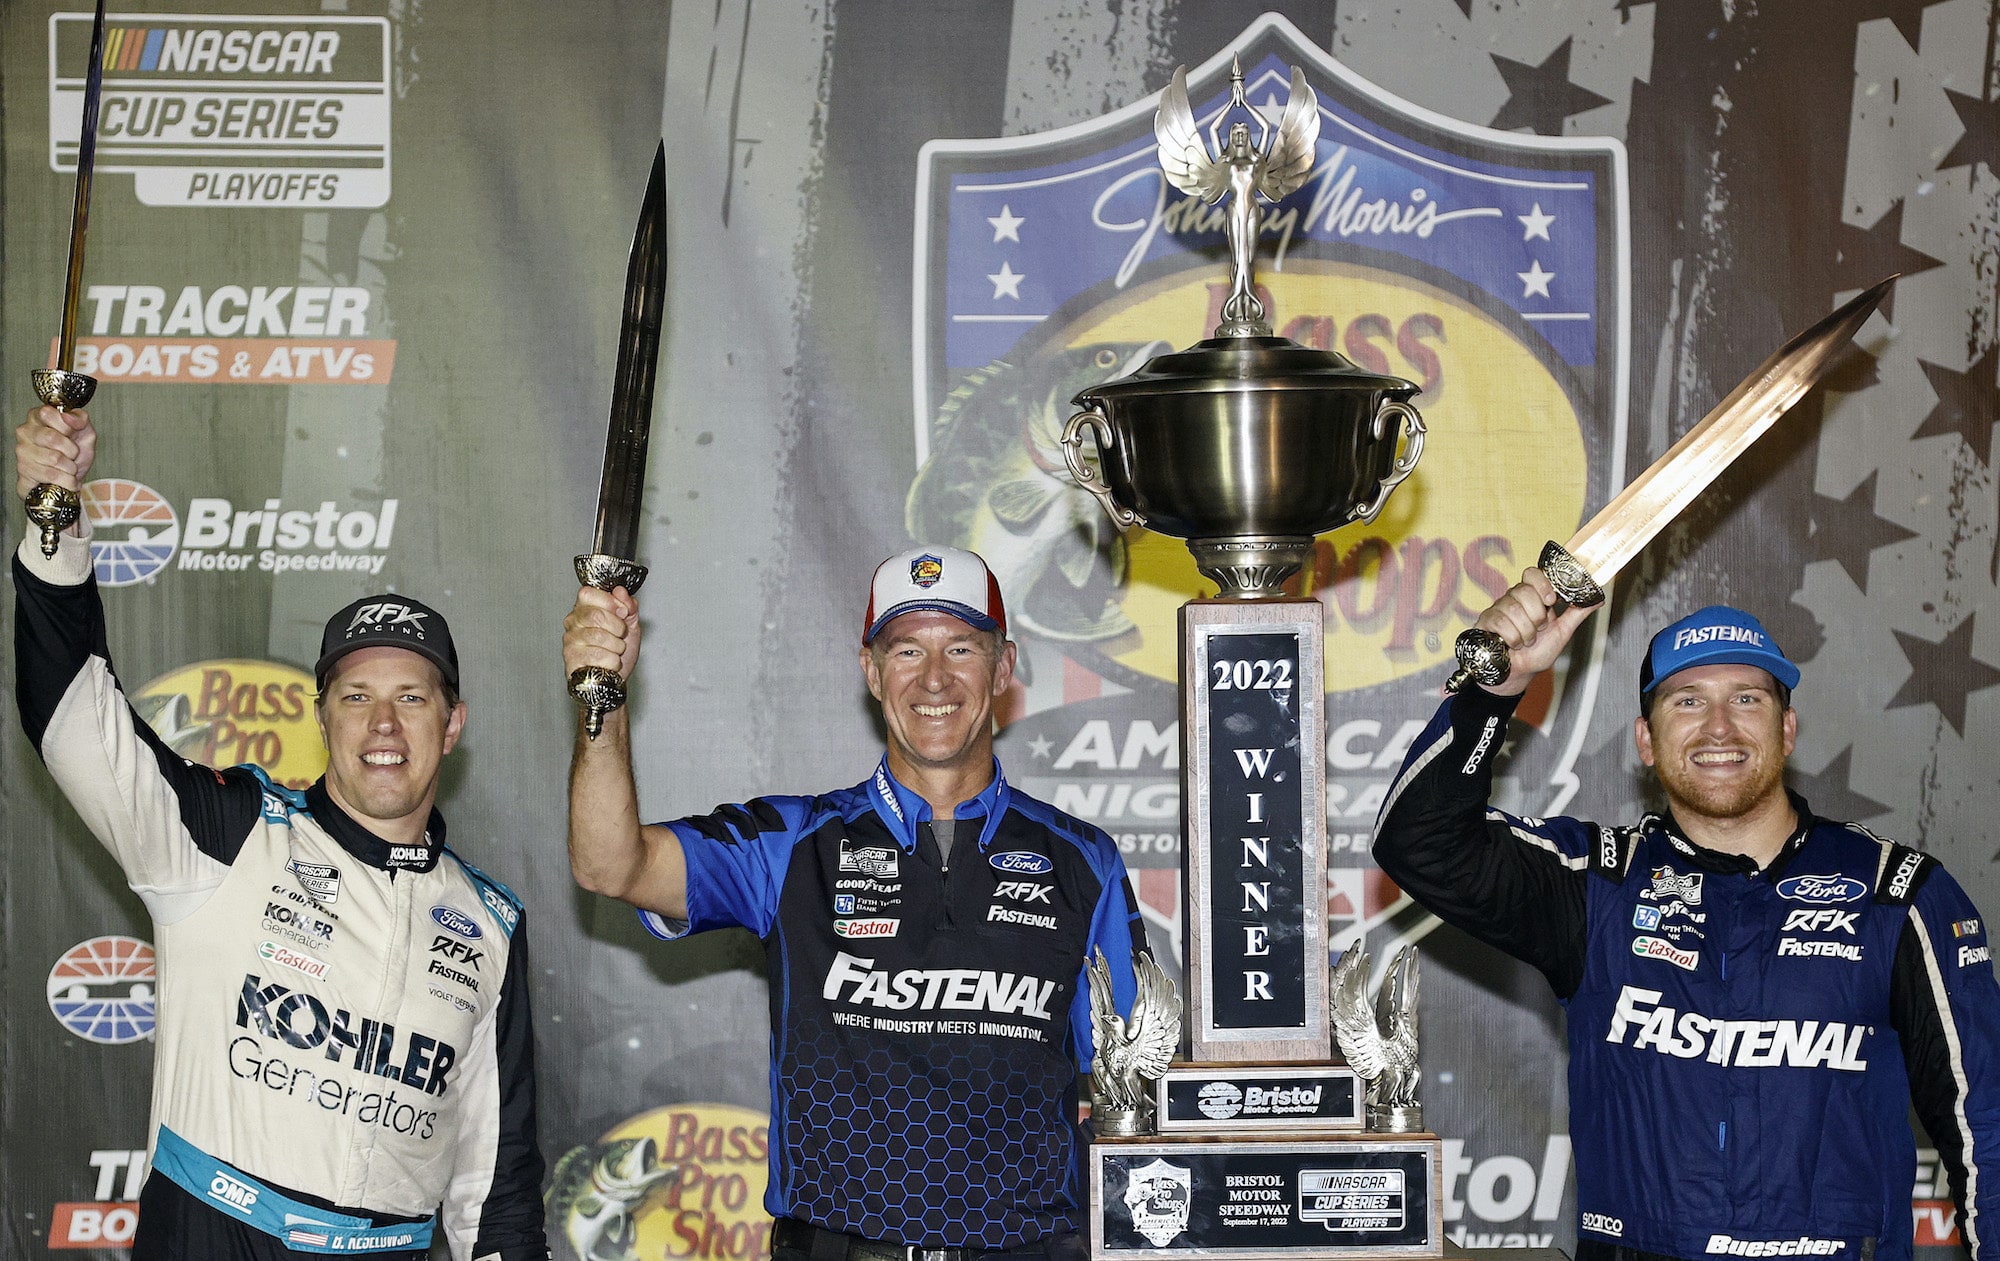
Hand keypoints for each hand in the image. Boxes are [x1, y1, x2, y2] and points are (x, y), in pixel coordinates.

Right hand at [15, 406, 96, 500]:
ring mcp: (22, 453)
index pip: (47, 414)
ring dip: (71, 467)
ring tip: (69, 467)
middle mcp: (25, 433)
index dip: (67, 427)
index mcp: (36, 417)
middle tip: (73, 454)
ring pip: (54, 459)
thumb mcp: (85, 431)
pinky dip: (67, 480)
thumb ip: (80, 418)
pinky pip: (51, 476)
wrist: (72, 478)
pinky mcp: (23, 473)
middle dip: (71, 449)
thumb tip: (67, 416)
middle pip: (51, 437)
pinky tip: (65, 478)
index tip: (72, 434)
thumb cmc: (75, 452)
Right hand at [563, 585, 640, 682]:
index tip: (622, 612)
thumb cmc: (619, 652)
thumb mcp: (630, 625)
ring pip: (599, 637)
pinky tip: (608, 663)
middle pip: (596, 615)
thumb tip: (620, 592)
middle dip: (618, 627)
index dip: (609, 602)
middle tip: (621, 636)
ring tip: (615, 651)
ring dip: (617, 647)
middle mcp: (573, 622)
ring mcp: (570, 641)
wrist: (615, 680)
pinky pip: (598, 656)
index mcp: (585, 608)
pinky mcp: (571, 659)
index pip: (588, 593)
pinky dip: (612, 662)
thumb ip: (629, 606)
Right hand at [1471, 567, 1596, 696]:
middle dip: (1536, 616)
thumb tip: (1598, 598)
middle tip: (1538, 629)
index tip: (1551, 600)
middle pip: (1524, 591)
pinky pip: (1500, 622)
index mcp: (1532, 597)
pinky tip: (1511, 645)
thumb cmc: (1537, 653)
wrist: (1519, 674)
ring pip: (1512, 608)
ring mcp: (1498, 609)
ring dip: (1525, 632)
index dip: (1542, 584)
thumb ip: (1577, 613)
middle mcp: (1513, 599)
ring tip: (1525, 641)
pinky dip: (1511, 638)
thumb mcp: (1562, 632)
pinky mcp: (1485, 621)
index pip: (1532, 574)